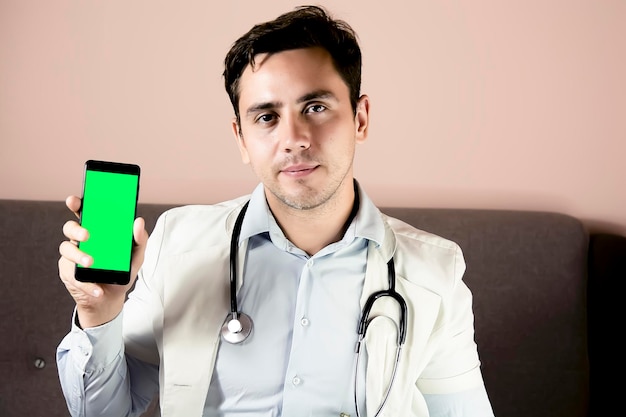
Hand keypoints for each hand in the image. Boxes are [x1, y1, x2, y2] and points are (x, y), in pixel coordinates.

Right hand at [58, 195, 148, 327]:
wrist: (111, 299)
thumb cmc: (121, 271)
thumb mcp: (136, 256)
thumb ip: (139, 239)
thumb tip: (139, 221)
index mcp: (97, 231)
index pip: (85, 213)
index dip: (77, 204)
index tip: (74, 200)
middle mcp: (82, 240)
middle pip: (70, 227)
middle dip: (76, 229)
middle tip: (87, 235)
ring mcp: (72, 256)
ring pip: (66, 248)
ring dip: (78, 255)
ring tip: (91, 264)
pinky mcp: (68, 273)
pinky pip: (72, 274)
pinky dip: (86, 283)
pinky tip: (97, 290)